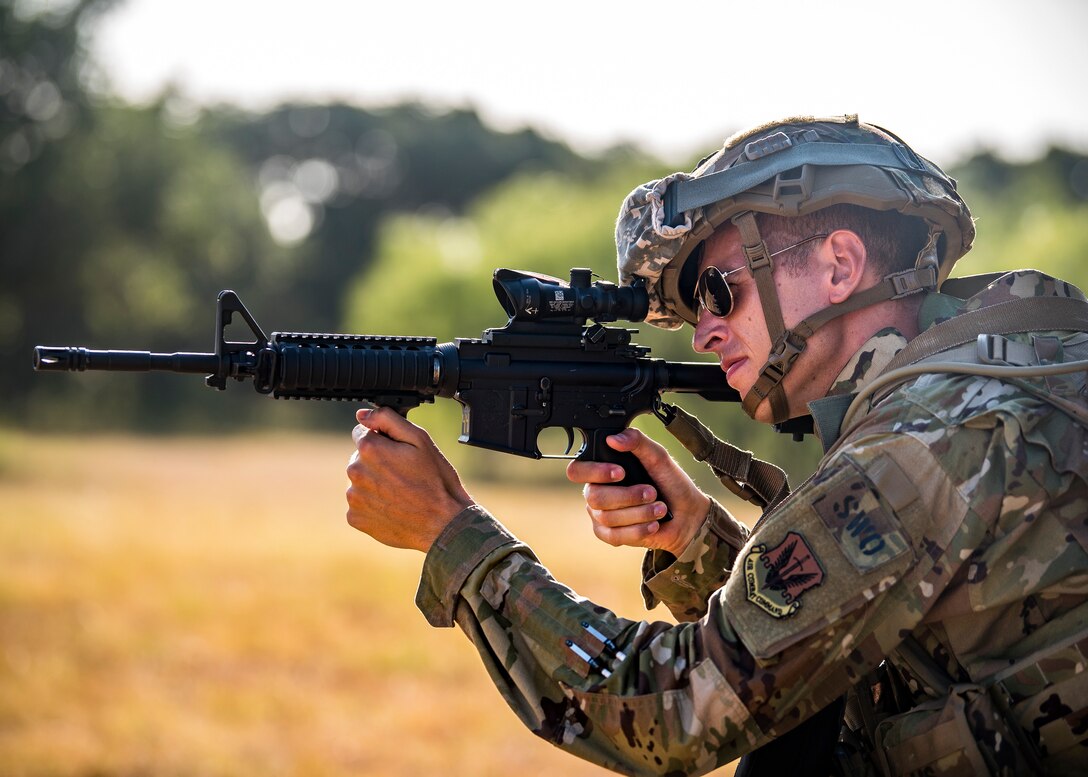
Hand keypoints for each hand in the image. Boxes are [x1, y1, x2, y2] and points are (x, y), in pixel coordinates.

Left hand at [346, 407, 473, 551]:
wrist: (443, 524)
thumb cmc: (436, 481)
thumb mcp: (420, 440)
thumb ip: (388, 420)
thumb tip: (362, 415)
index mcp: (369, 449)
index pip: (362, 434)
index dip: (383, 441)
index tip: (399, 455)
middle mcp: (354, 472)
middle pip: (360, 458)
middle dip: (378, 462)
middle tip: (404, 475)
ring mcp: (353, 497)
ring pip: (360, 481)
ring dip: (375, 484)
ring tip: (400, 493)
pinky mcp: (355, 518)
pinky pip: (359, 504)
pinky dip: (372, 504)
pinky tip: (393, 507)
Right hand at [566, 428, 708, 556]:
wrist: (687, 514)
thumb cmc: (671, 484)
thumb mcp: (658, 457)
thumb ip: (637, 442)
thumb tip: (614, 438)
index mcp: (602, 470)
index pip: (577, 470)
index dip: (595, 472)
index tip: (620, 472)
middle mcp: (597, 492)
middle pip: (594, 496)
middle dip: (628, 495)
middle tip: (651, 492)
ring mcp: (601, 516)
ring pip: (607, 517)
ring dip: (640, 512)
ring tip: (659, 508)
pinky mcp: (610, 536)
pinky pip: (615, 535)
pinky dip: (639, 529)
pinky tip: (653, 524)